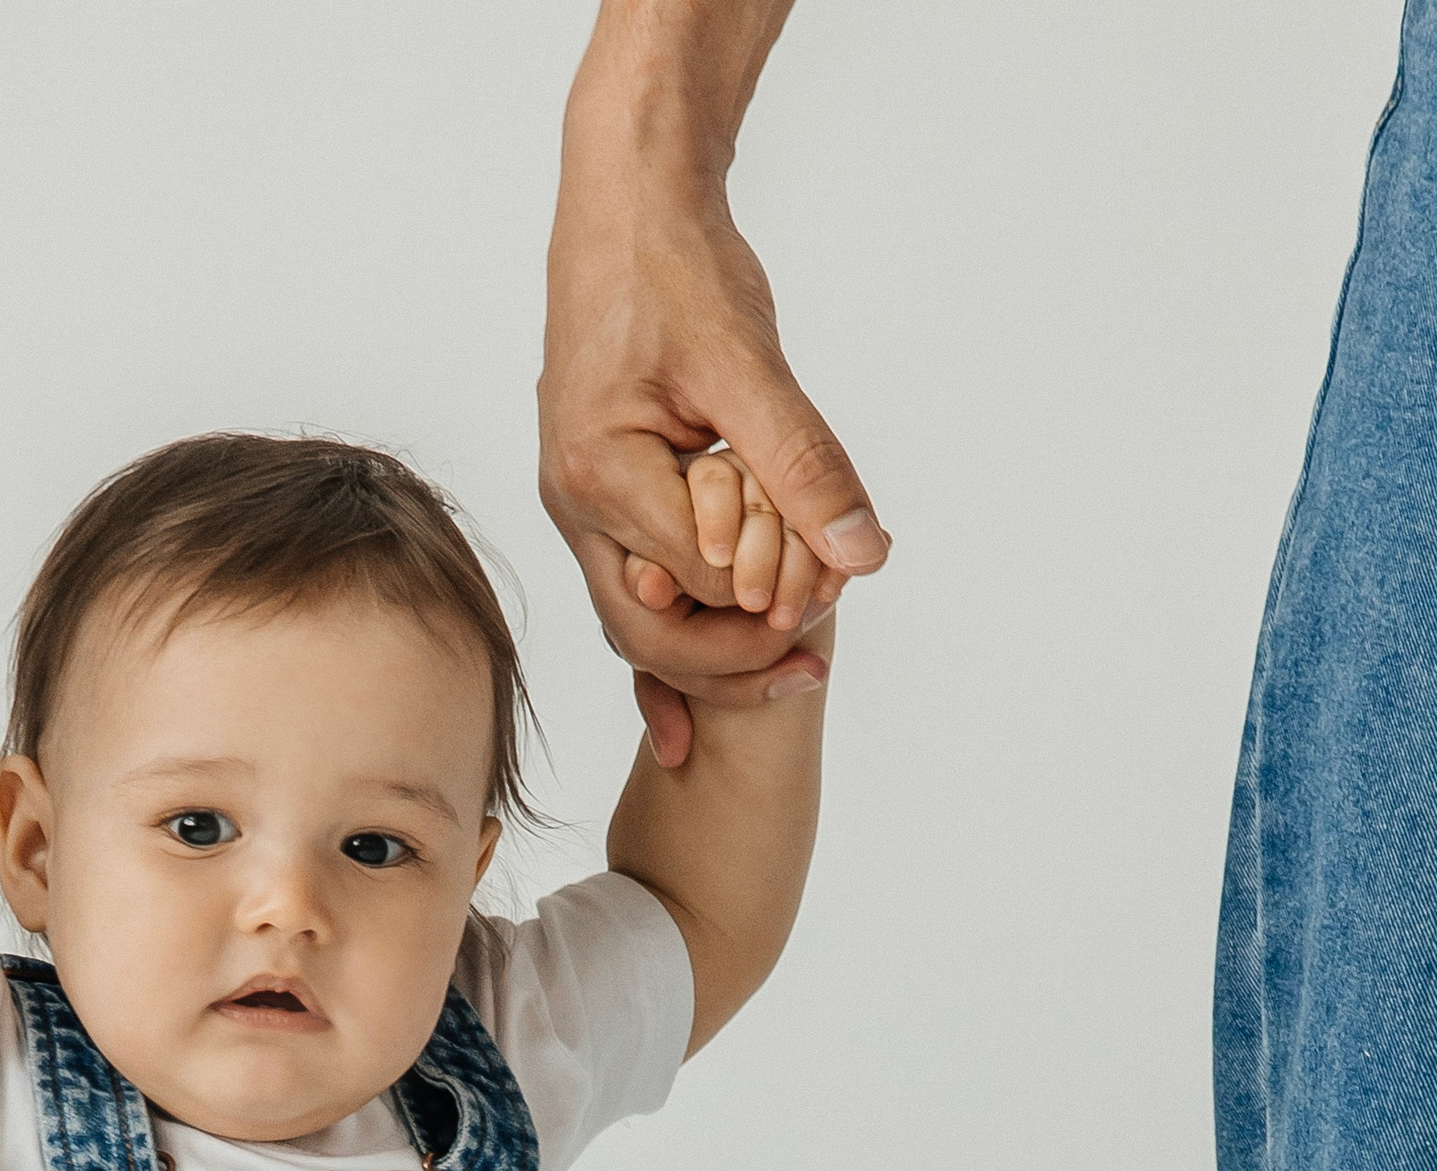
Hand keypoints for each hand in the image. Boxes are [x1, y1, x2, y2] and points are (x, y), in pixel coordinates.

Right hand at [543, 69, 885, 757]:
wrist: (625, 204)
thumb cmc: (677, 265)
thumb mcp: (750, 361)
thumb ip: (802, 463)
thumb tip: (861, 555)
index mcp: (600, 476)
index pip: (695, 586)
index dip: (768, 601)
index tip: (835, 593)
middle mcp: (575, 504)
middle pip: (650, 633)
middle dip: (732, 661)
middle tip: (814, 668)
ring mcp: (581, 506)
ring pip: (641, 619)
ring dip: (711, 649)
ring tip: (795, 663)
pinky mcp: (603, 495)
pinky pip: (637, 589)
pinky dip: (676, 636)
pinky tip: (700, 699)